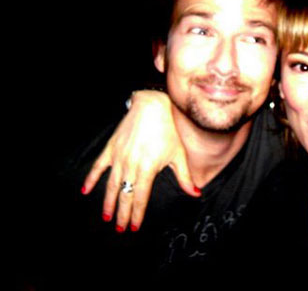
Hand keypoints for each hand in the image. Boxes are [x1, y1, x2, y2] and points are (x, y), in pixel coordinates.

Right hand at [81, 90, 199, 230]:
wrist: (153, 106)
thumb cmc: (168, 130)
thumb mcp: (179, 154)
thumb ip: (184, 177)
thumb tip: (195, 193)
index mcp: (147, 169)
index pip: (140, 198)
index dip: (136, 214)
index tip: (133, 226)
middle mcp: (130, 166)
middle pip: (124, 195)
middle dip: (122, 213)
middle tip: (119, 228)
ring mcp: (119, 157)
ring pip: (111, 185)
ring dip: (108, 202)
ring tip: (106, 216)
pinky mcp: (111, 148)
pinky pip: (98, 167)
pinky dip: (91, 179)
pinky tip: (85, 191)